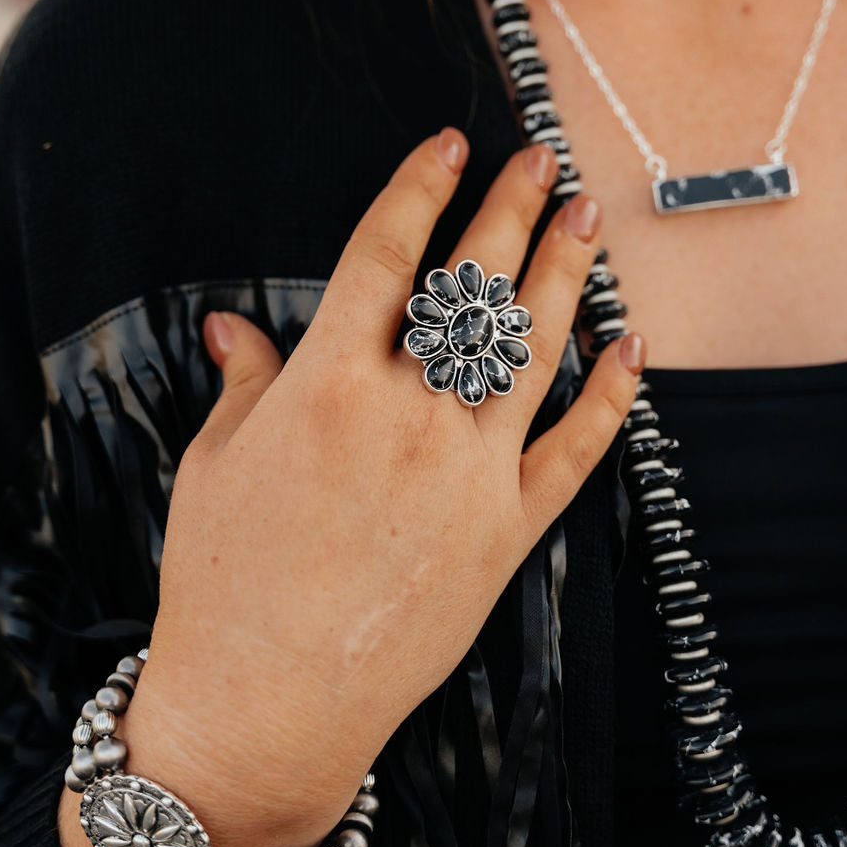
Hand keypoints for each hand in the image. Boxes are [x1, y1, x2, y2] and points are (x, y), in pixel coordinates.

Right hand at [62, 129, 644, 846]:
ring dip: (564, 275)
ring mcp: (466, 473)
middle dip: (510, 209)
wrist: (266, 704)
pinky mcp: (506, 532)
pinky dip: (610, 397)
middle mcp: (406, 414)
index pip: (385, 254)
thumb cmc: (222, 581)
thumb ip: (244, 382)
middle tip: (542, 158)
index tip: (450, 142)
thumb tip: (234, 323)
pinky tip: (631, 346)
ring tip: (587, 218)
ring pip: (531, 349)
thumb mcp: (215, 464)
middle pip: (472, 285)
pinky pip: (574, 450)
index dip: (420, 188)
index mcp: (325, 383)